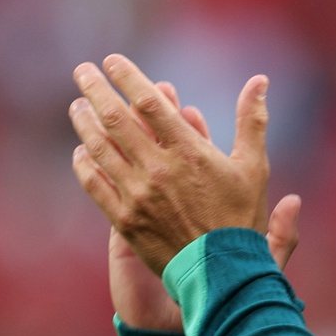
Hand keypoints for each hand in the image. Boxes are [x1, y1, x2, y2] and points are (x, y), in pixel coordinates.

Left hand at [89, 73, 302, 331]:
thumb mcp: (254, 167)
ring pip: (100, 149)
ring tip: (76, 106)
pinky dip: (85, 165)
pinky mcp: (124, 221)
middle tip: (82, 71)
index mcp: (188, 150)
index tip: (112, 61)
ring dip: (85, 122)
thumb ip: (252, 121)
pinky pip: (96, 185)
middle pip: (115, 118)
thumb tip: (259, 80)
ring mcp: (137, 195)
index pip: (148, 101)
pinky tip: (80, 152)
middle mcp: (158, 169)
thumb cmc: (242, 220)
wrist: (223, 275)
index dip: (126, 76)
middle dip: (96, 89)